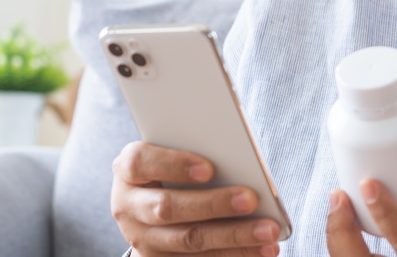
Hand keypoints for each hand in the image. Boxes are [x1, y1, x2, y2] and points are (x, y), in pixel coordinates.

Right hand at [111, 141, 280, 256]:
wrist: (152, 204)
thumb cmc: (176, 167)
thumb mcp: (178, 154)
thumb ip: (200, 151)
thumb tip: (241, 158)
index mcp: (129, 170)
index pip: (141, 163)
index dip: (174, 165)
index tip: (209, 169)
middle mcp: (128, 206)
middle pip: (167, 207)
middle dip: (213, 204)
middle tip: (251, 199)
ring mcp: (142, 238)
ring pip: (188, 240)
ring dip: (233, 237)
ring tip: (268, 231)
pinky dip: (235, 255)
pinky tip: (263, 250)